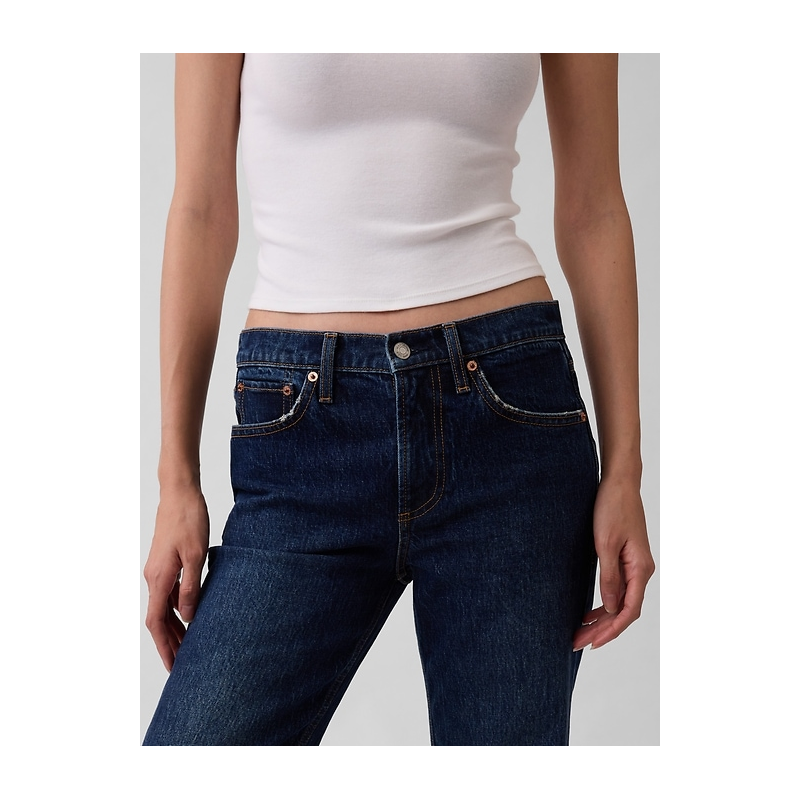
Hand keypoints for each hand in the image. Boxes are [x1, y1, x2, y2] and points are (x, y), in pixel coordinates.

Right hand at [144, 487, 209, 670]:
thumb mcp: (197, 554)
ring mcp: (157, 570)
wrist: (179, 493)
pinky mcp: (164, 563)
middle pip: (158, 619)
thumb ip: (191, 586)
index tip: (172, 665)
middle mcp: (153, 577)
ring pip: (163, 607)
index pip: (156, 622)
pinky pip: (167, 594)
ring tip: (188, 646)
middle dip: (169, 642)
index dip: (163, 646)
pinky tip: (189, 616)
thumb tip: (187, 616)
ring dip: (174, 628)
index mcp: (158, 578)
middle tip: (183, 664)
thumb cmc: (189, 520)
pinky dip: (176, 609)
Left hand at [572, 476, 654, 651]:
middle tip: (577, 642)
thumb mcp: (605, 543)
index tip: (592, 643)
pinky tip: (590, 612)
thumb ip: (609, 577)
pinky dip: (604, 603)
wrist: (619, 483)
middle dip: (602, 630)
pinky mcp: (626, 559)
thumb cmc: (613, 507)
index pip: (629, 610)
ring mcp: (635, 566)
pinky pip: (618, 589)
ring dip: (602, 619)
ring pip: (620, 602)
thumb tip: (609, 607)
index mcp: (640, 569)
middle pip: (624, 610)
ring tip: (580, 632)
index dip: (611, 630)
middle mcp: (641, 571)